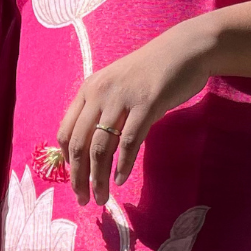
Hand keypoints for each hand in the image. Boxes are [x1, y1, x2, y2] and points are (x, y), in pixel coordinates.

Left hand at [56, 16, 217, 205]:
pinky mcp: (147, 104)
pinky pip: (129, 141)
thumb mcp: (118, 88)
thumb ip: (103, 112)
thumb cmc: (151, 73)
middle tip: (83, 200)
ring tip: (101, 198)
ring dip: (98, 178)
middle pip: (80, 144)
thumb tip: (93, 149)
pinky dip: (123, 165)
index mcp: (89, 90)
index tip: (76, 180)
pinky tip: (120, 180)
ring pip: (101, 148)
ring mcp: (122, 99)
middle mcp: (100, 93)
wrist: (184, 50)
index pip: (67, 132)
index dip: (68, 161)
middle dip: (79, 177)